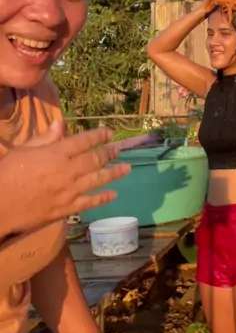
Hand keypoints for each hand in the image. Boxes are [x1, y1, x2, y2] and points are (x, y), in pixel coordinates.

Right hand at [0, 123, 130, 236]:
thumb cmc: (6, 173)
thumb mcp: (24, 149)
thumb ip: (45, 138)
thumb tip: (61, 123)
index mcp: (55, 153)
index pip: (83, 141)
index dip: (98, 136)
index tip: (109, 132)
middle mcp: (67, 171)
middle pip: (94, 160)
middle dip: (109, 153)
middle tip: (120, 149)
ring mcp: (69, 191)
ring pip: (97, 180)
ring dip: (113, 173)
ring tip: (126, 168)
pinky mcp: (66, 209)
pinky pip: (89, 202)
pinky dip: (102, 198)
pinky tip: (113, 195)